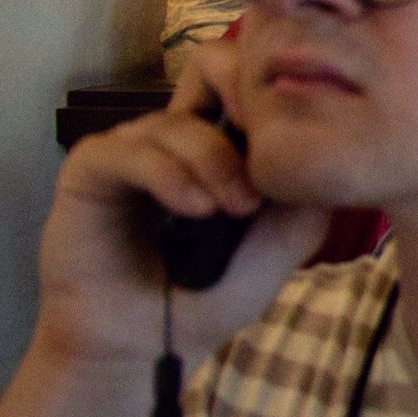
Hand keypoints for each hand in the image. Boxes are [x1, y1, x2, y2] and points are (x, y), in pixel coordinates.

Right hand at [30, 46, 329, 373]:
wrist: (151, 347)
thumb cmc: (213, 294)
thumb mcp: (283, 241)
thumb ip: (306, 192)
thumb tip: (329, 145)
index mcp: (221, 141)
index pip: (243, 75)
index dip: (270, 86)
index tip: (296, 129)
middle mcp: (175, 136)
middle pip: (207, 69)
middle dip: (244, 102)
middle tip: (266, 154)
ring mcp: (131, 150)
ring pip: (174, 121)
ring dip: (214, 160)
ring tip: (235, 209)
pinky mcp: (89, 173)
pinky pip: (126, 151)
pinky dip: (167, 174)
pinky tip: (196, 208)